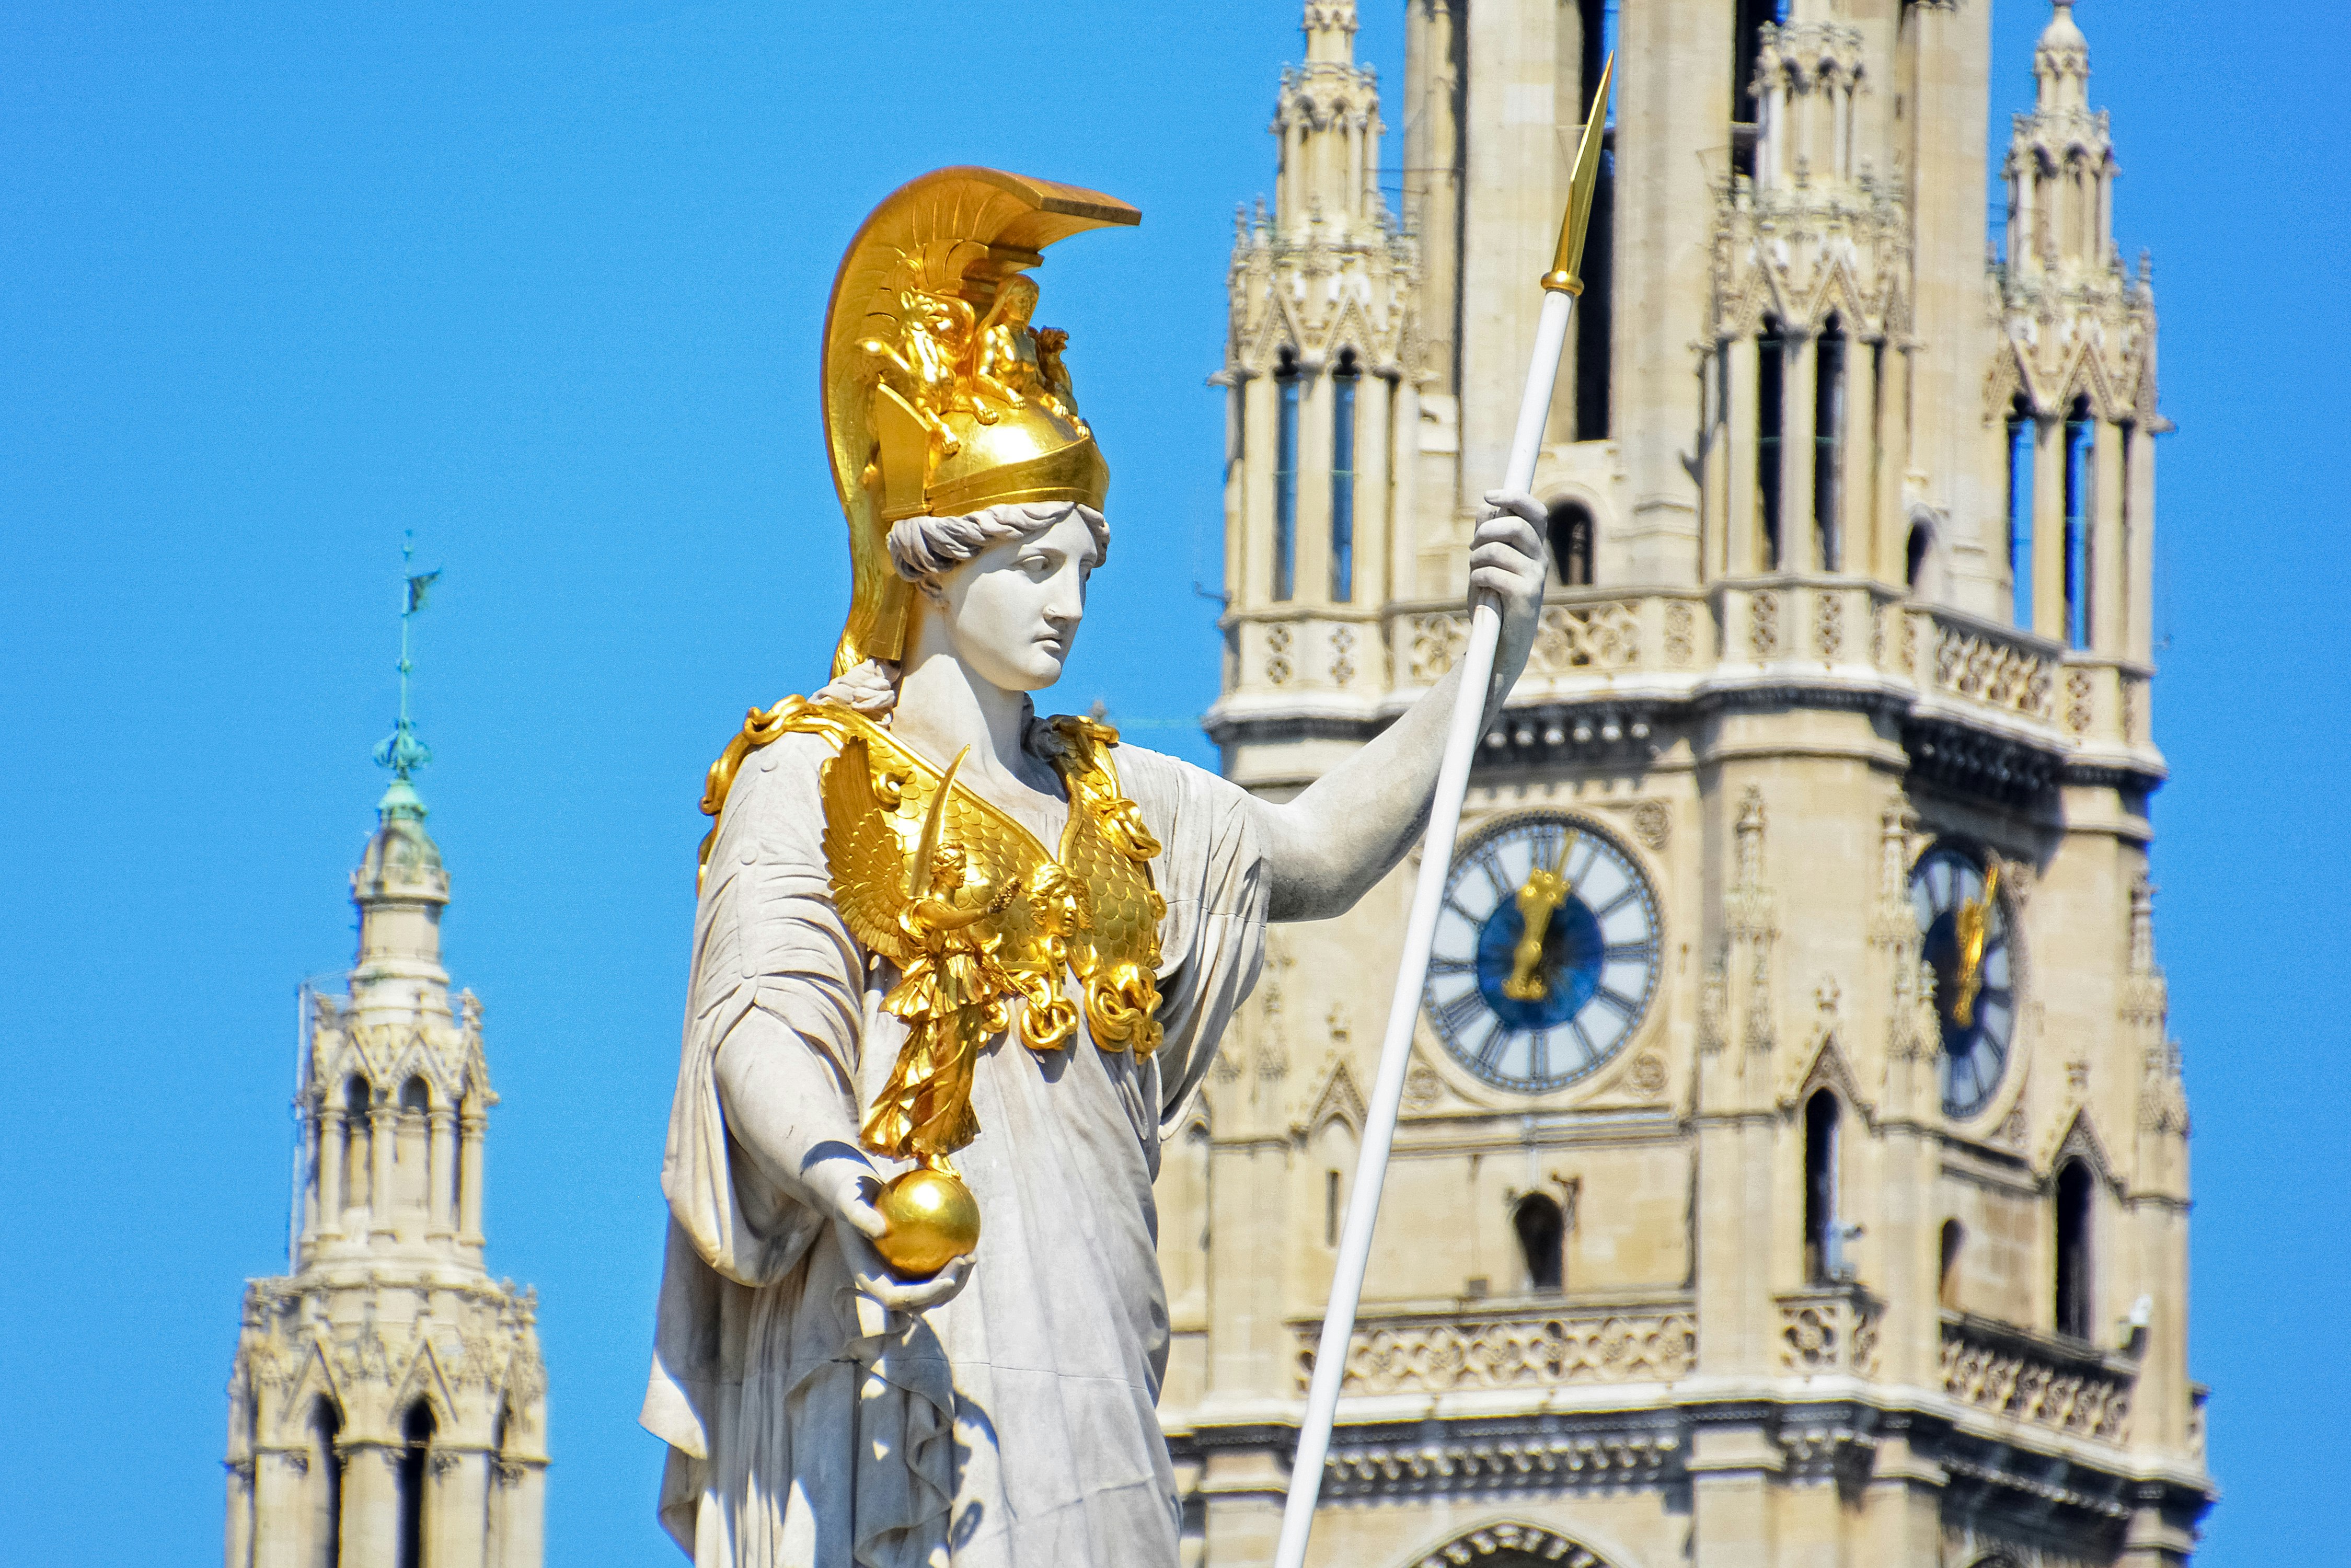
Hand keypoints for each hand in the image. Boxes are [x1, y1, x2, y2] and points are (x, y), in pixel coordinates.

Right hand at [803, 1150, 974, 1315]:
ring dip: (956, 1281)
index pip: (898, 1299)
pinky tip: (970, 1241)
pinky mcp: (911, 1265)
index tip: (948, 1279)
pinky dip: (952, 1263)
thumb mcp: (849, 1201)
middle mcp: (886, 1284)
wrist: (855, 1195)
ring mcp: (900, 1277)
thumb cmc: (851, 1196)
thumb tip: (881, 1231)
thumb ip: (860, 1217)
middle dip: (947, 1291)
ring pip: (933, 1292)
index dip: (924, 1296)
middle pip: (921, 1303)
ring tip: (972, 1256)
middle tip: (966, 1260)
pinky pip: (936, 1270)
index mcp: (870, 1279)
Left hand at [1472, 490, 1549, 701]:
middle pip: (1515, 525)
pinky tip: (1479, 589)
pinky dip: (1477, 578)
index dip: (1515, 497)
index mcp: (1533, 548)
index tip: (1489, 495)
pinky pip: (1491, 573)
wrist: (1500, 643)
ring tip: (1475, 572)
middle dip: (1484, 532)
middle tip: (1472, 548)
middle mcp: (1540, 559)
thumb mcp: (1488, 563)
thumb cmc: (1494, 600)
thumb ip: (1489, 535)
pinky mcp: (1525, 596)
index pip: (1535, 511)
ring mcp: (1535, 578)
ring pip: (1497, 550)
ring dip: (1476, 559)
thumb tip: (1487, 506)